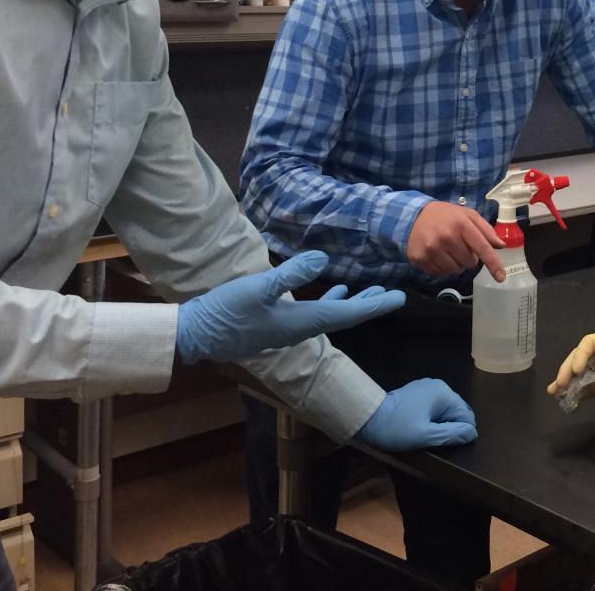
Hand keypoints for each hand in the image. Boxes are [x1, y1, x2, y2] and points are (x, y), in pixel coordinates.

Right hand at [175, 251, 403, 363]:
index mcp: (302, 322)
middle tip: (393, 296)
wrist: (195, 334)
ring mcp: (288, 328)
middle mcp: (300, 329)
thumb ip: (290, 274)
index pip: (347, 313)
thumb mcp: (257, 287)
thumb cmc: (225, 311)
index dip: (374, 305)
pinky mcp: (277, 323)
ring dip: (352, 303)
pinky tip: (332, 289)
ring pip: (330, 315)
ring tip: (371, 292)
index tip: (399, 299)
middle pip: (344, 317)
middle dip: (369, 306)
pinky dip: (329, 301)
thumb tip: (322, 259)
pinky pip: (314, 313)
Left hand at [354, 378, 476, 449]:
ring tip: (425, 435)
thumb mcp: (426, 436)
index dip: (460, 432)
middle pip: (456, 411)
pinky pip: (433, 407)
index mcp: (443, 393)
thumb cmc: (397, 428)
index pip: (466, 415)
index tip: (445, 444)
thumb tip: (472, 433)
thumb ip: (452, 434)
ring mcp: (426, 387)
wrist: (367, 417)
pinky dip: (431, 419)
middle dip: (450, 427)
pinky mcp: (416, 392)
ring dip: (440, 424)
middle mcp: (438, 386)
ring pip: (445, 410)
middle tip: (434, 441)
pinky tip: (419, 427)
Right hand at [406, 202, 505, 281]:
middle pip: (469, 263)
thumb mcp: (467, 215)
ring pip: (455, 270)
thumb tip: (500, 245)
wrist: (413, 216)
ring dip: (456, 264)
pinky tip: (438, 255)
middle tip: (460, 246)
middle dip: (469, 258)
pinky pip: (440, 273)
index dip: (493, 264)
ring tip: (449, 250)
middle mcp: (446, 237)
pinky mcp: (420, 258)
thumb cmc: (445, 216)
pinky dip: (442, 267)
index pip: (482, 247)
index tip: (501, 277)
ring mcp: (431, 249)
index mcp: (461, 224)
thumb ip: (485, 229)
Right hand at [547, 330, 594, 406]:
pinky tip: (569, 399)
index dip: (579, 355)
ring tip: (556, 393)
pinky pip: (592, 388)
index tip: (577, 371)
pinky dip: (581, 393)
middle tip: (559, 385)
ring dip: (571, 382)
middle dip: (570, 370)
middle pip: (583, 358)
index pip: (590, 343)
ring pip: (585, 374)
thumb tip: (589, 384)